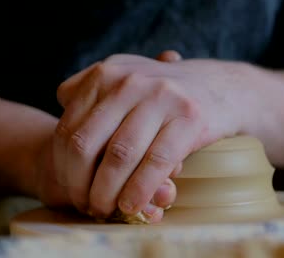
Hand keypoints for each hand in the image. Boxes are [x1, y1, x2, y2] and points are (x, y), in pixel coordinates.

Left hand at [36, 51, 242, 221]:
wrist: (220, 88)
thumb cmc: (164, 95)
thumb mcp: (126, 79)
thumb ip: (93, 91)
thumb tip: (64, 111)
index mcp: (107, 73)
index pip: (68, 128)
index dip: (64, 167)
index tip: (71, 188)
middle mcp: (130, 81)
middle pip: (86, 144)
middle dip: (80, 184)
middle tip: (86, 204)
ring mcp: (161, 97)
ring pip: (120, 155)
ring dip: (107, 193)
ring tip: (106, 210)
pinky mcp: (189, 117)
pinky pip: (156, 162)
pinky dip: (140, 189)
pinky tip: (133, 205)